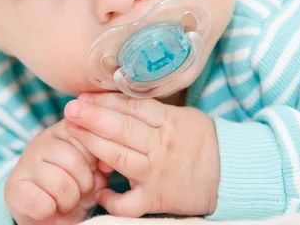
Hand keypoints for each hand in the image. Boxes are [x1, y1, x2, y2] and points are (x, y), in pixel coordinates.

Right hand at [4, 118, 107, 224]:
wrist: (49, 215)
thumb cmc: (76, 188)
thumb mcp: (94, 170)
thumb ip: (102, 158)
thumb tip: (107, 162)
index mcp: (64, 129)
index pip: (87, 138)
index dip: (95, 162)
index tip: (93, 172)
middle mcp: (42, 140)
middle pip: (75, 162)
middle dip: (84, 185)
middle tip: (78, 191)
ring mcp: (25, 162)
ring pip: (59, 183)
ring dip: (68, 201)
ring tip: (65, 201)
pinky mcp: (13, 187)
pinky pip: (41, 202)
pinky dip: (49, 210)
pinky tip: (48, 207)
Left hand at [64, 93, 219, 217]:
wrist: (229, 174)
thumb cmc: (200, 141)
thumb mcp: (182, 116)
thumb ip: (152, 109)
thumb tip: (115, 98)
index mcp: (169, 122)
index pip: (133, 108)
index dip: (106, 101)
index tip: (85, 97)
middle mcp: (161, 146)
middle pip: (122, 129)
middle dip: (93, 117)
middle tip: (70, 109)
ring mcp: (157, 173)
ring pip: (121, 157)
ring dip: (93, 144)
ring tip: (73, 132)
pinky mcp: (156, 199)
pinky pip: (130, 203)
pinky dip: (112, 199)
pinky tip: (98, 190)